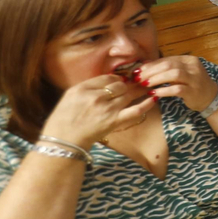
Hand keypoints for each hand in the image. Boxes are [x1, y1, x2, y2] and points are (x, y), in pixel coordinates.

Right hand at [39, 74, 157, 149]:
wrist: (64, 141)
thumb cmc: (64, 119)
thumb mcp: (70, 96)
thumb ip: (88, 87)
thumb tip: (109, 81)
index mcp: (83, 88)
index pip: (107, 78)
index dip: (118, 79)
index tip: (123, 81)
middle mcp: (96, 96)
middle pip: (120, 85)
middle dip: (129, 84)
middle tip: (138, 82)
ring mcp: (107, 109)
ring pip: (129, 94)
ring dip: (139, 90)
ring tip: (147, 86)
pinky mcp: (115, 121)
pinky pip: (136, 110)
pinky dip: (147, 103)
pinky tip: (154, 97)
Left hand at [135, 56, 217, 111]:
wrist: (210, 97)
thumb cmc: (192, 84)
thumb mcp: (181, 73)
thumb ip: (165, 68)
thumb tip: (144, 66)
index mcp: (189, 60)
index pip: (167, 59)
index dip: (150, 65)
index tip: (137, 71)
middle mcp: (193, 67)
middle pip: (169, 65)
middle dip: (151, 71)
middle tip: (138, 78)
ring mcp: (195, 79)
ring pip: (174, 74)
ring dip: (157, 79)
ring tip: (144, 84)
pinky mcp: (194, 91)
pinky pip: (177, 89)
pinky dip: (164, 90)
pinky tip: (154, 93)